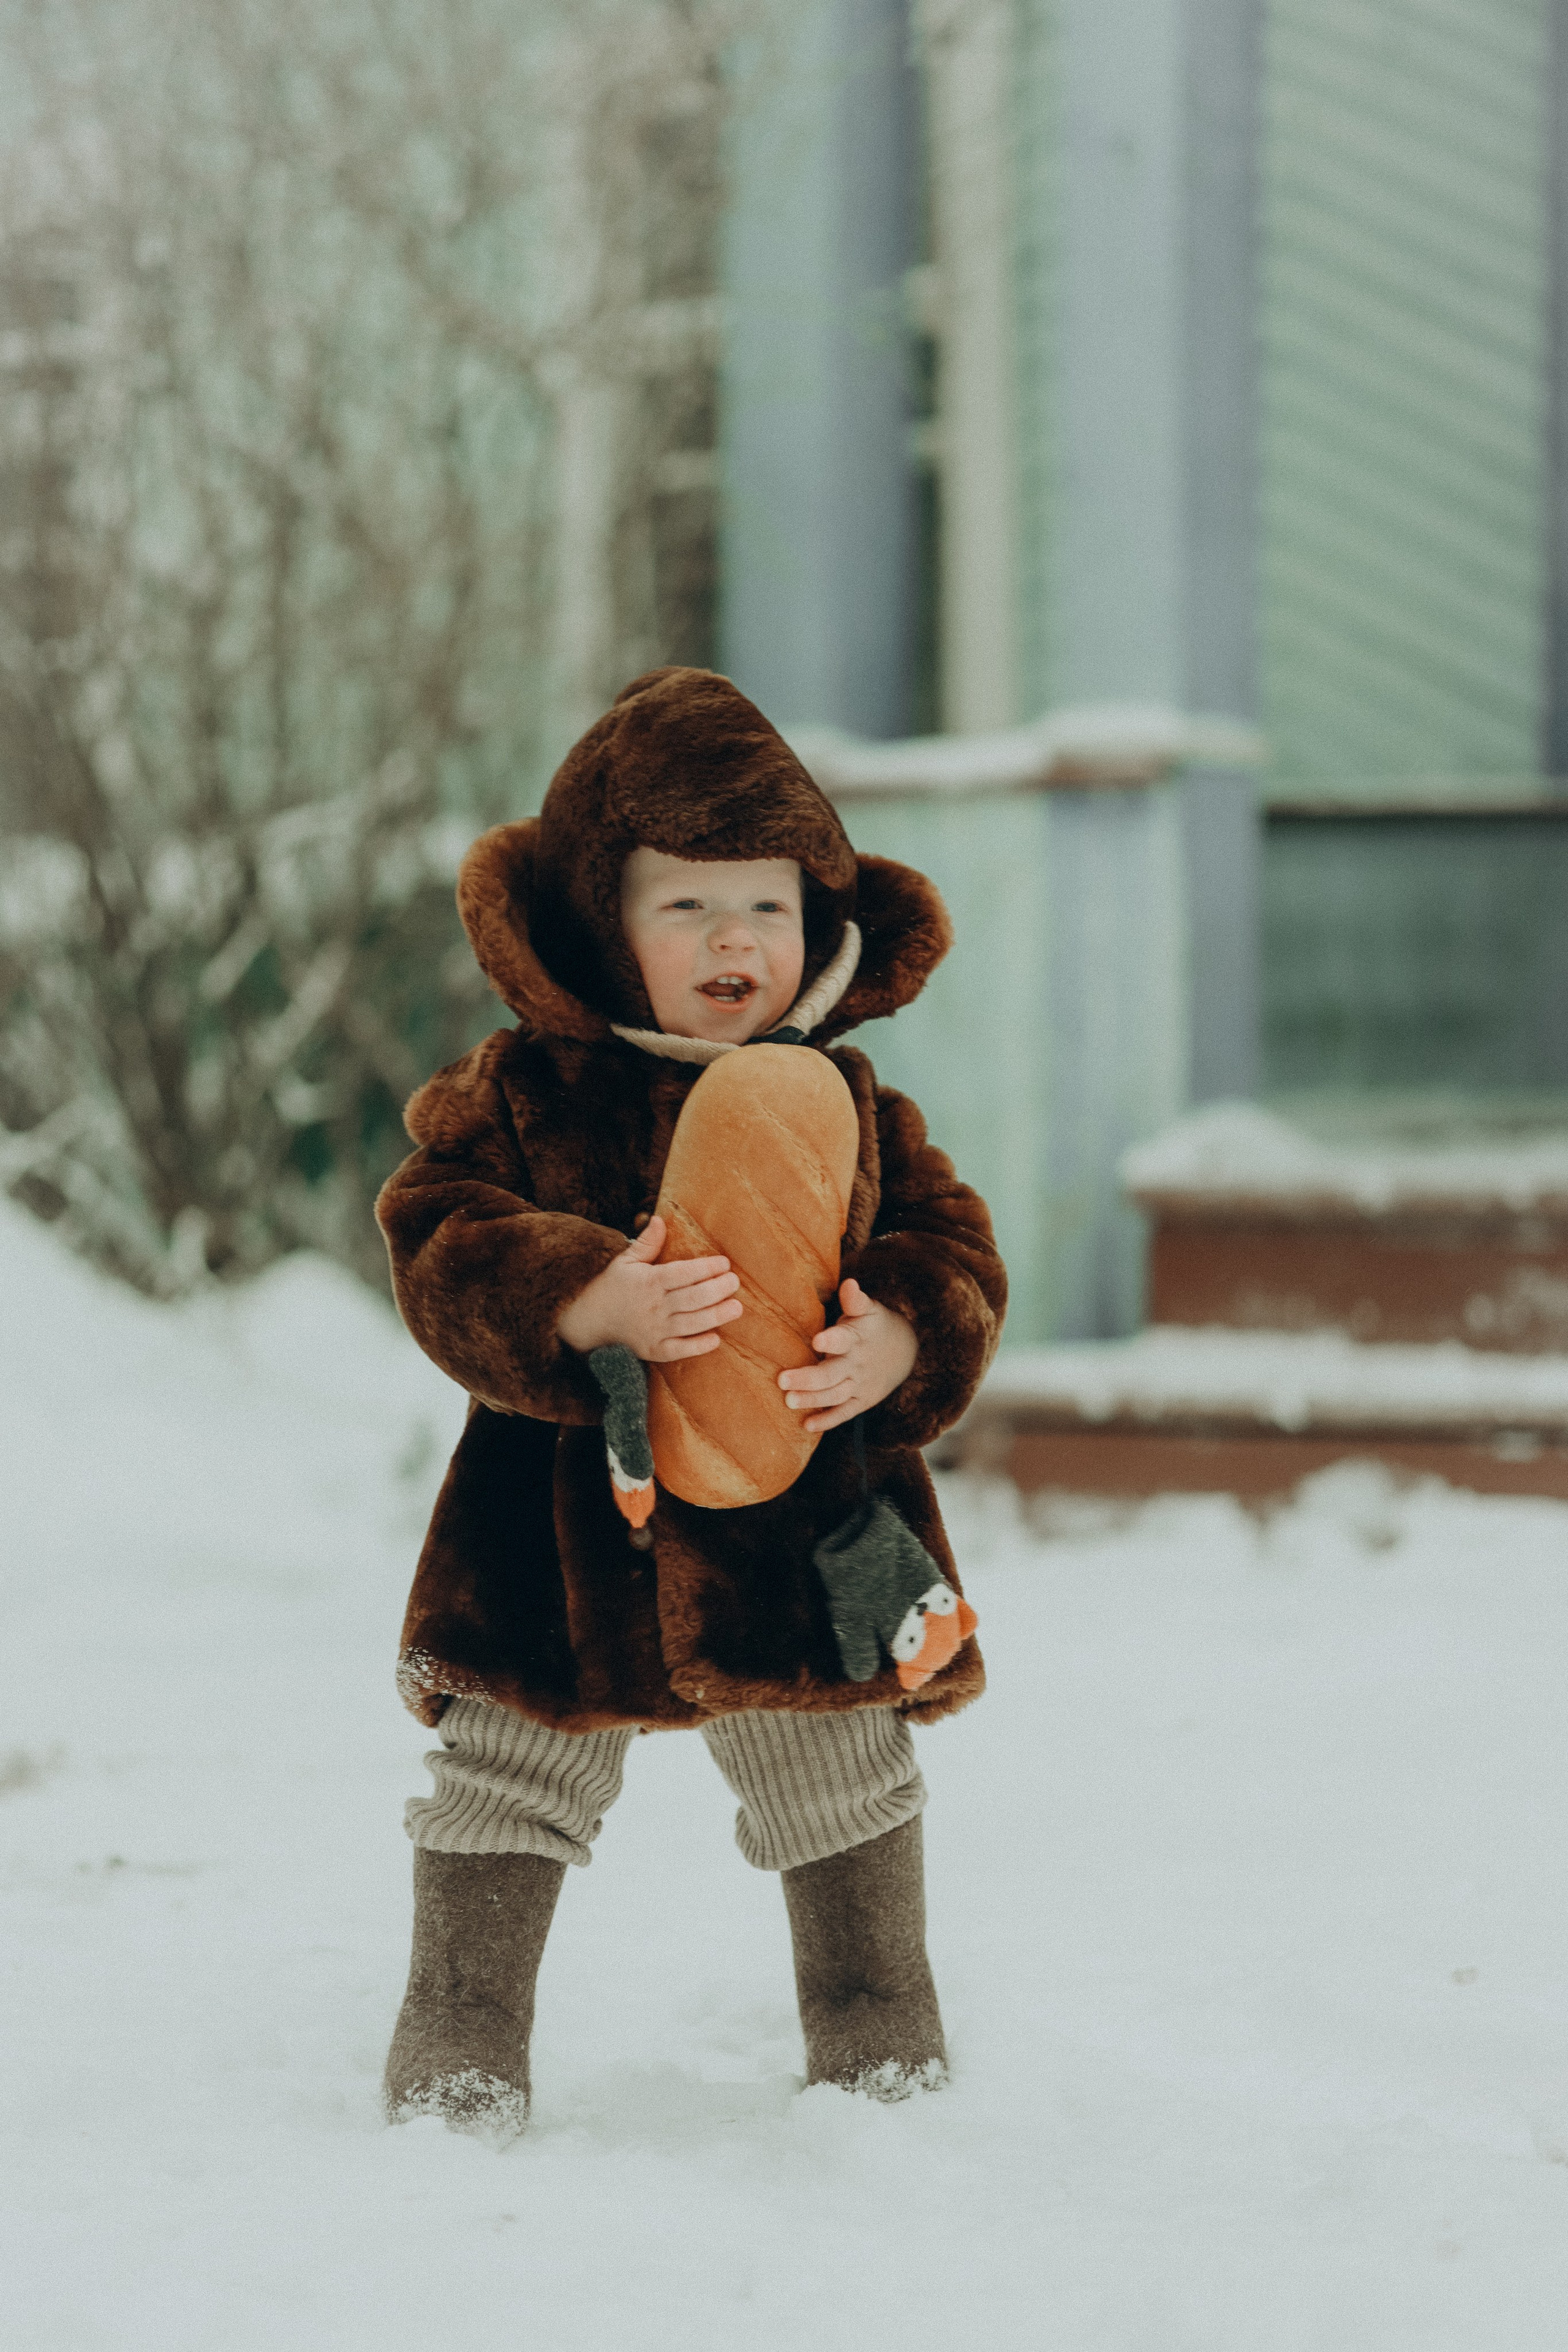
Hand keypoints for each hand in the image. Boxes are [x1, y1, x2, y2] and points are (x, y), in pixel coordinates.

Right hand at [557, 1215, 741, 1361]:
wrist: (587, 1321)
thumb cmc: (611, 1287)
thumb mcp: (625, 1261)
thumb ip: (647, 1243)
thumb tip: (659, 1219)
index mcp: (649, 1281)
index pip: (682, 1273)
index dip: (705, 1268)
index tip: (724, 1263)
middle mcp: (653, 1306)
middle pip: (692, 1297)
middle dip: (717, 1289)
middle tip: (735, 1282)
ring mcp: (654, 1330)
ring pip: (691, 1323)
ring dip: (716, 1316)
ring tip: (737, 1308)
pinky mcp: (653, 1350)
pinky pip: (678, 1350)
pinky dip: (697, 1346)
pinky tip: (715, 1339)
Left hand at [777, 1276, 916, 1433]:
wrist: (905, 1351)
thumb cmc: (874, 1325)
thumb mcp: (869, 1310)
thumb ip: (855, 1300)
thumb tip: (849, 1283)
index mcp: (856, 1339)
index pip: (844, 1340)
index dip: (832, 1340)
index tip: (817, 1340)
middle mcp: (857, 1364)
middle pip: (832, 1374)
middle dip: (808, 1378)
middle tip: (782, 1380)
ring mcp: (860, 1385)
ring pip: (835, 1395)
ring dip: (812, 1400)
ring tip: (788, 1401)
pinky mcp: (862, 1401)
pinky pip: (844, 1413)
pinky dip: (827, 1420)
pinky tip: (807, 1425)